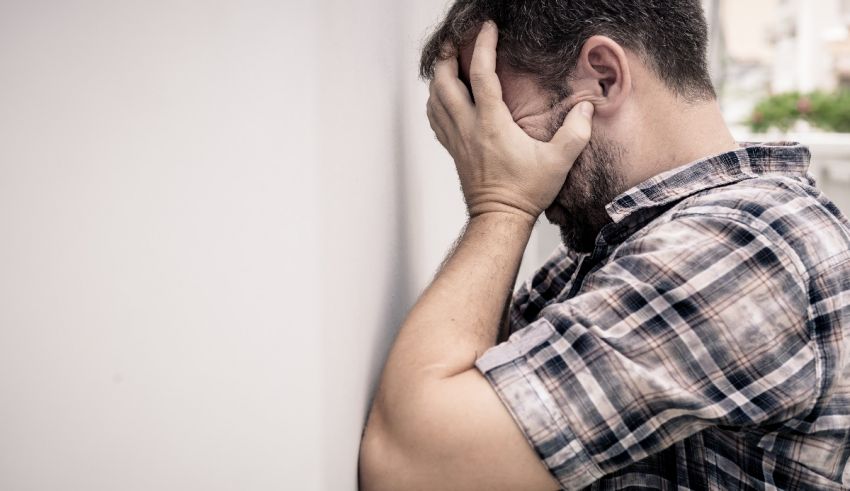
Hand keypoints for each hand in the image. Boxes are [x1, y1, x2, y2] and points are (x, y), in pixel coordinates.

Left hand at [427, 21, 593, 222]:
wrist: (499, 218)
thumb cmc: (526, 192)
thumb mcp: (559, 162)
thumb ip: (576, 133)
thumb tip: (587, 109)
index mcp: (492, 125)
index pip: (482, 75)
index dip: (482, 47)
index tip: (487, 29)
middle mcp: (468, 128)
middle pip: (444, 82)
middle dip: (447, 57)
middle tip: (456, 41)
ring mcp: (457, 139)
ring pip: (435, 99)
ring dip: (438, 77)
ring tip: (447, 62)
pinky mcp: (453, 150)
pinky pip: (435, 118)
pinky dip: (435, 101)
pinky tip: (443, 96)